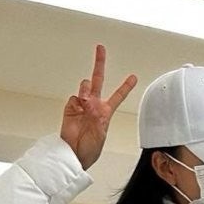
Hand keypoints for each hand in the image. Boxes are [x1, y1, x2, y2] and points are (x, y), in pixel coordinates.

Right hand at [60, 44, 136, 169]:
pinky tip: (77, 112)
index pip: (117, 96)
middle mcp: (94, 106)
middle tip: (101, 49)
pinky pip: (73, 97)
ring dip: (86, 91)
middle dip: (99, 63)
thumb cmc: (89, 150)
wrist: (73, 154)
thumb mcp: (102, 135)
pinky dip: (75, 103)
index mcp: (105, 113)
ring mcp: (81, 105)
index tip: (133, 77)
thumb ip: (97, 116)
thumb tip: (88, 102)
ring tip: (86, 103)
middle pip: (98, 80)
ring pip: (85, 86)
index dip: (125, 86)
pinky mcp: (70, 107)